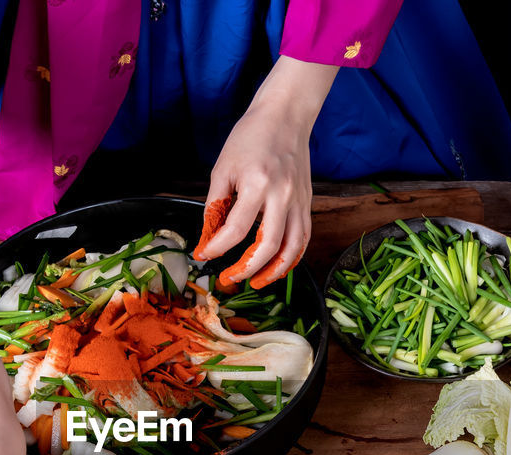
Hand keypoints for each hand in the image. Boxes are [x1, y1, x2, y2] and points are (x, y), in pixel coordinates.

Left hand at [194, 56, 338, 287]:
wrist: (285, 116)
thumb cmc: (250, 137)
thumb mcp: (222, 168)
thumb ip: (215, 205)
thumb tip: (208, 238)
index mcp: (257, 184)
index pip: (235, 229)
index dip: (216, 248)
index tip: (204, 255)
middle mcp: (282, 196)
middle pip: (268, 246)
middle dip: (246, 269)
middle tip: (229, 279)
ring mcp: (299, 201)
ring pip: (292, 248)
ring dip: (275, 272)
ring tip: (257, 282)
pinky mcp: (307, 203)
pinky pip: (303, 238)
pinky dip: (292, 258)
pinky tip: (277, 267)